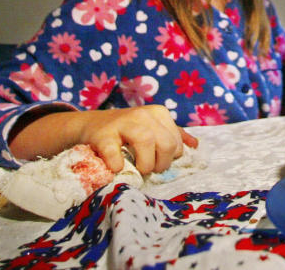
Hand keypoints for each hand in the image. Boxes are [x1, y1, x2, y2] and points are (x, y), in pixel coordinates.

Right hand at [9, 105, 198, 174]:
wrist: (89, 126)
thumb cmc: (126, 132)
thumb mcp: (152, 129)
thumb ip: (173, 136)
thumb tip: (195, 145)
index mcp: (159, 113)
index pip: (176, 143)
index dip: (169, 158)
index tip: (156, 161)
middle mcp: (143, 114)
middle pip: (166, 144)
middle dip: (160, 164)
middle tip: (148, 169)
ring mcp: (122, 122)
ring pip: (146, 142)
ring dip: (145, 164)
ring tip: (138, 170)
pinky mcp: (102, 134)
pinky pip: (115, 152)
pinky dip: (118, 164)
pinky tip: (117, 168)